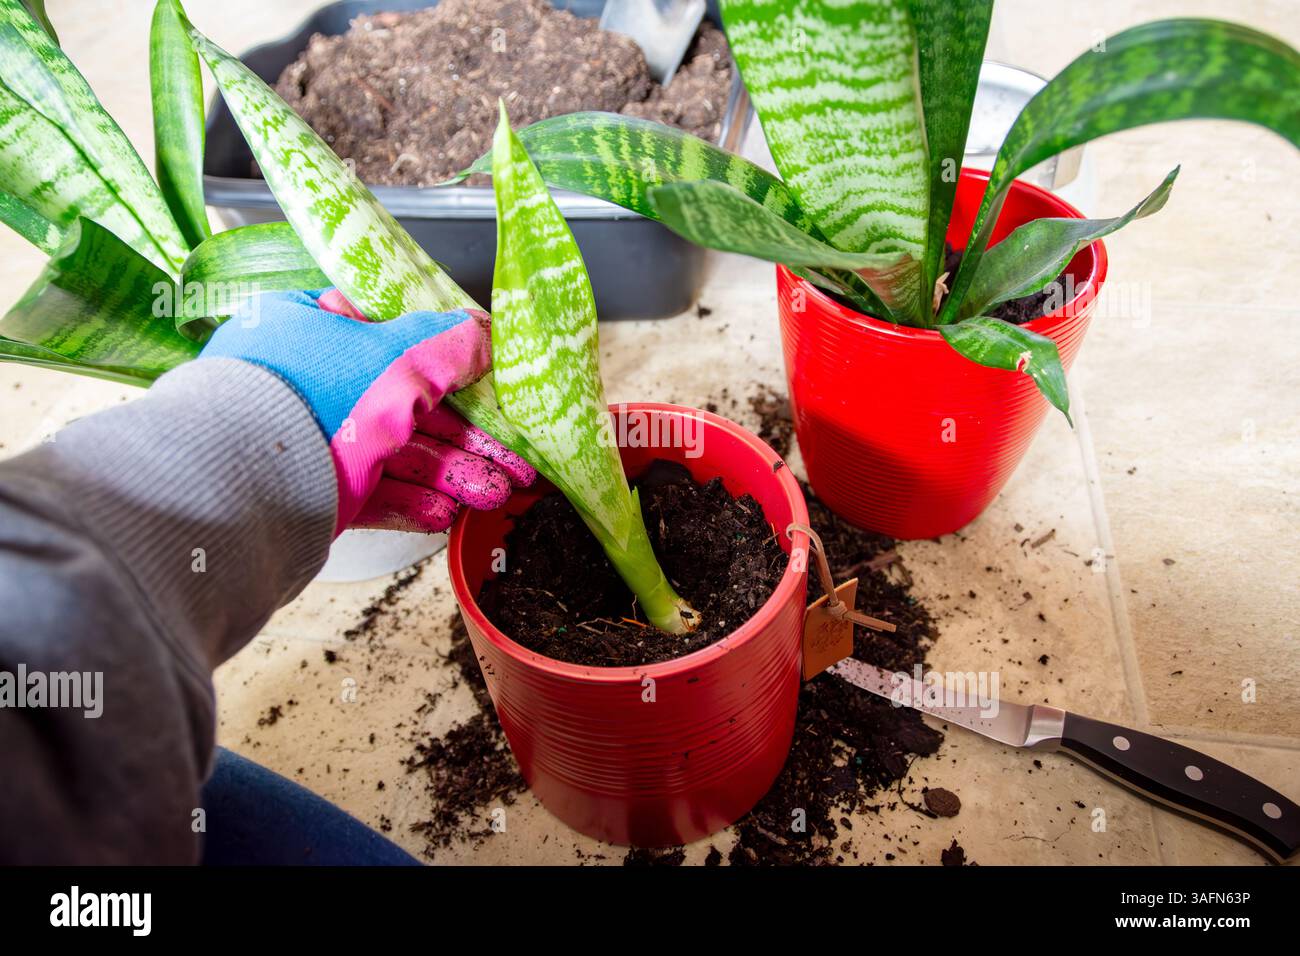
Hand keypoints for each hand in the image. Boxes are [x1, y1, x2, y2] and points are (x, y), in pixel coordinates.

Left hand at [200, 289, 534, 535]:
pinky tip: (446, 513)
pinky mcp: (307, 490)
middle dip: (467, 437)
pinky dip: (411, 500)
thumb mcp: (399, 356)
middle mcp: (306, 381)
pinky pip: (369, 492)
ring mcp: (306, 438)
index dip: (449, 361)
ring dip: (450, 473)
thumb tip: (486, 332)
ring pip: (395, 454)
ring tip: (495, 494)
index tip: (491, 385)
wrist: (239, 486)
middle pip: (406, 405)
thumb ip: (450, 344)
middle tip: (513, 458)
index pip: (393, 336)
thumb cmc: (312, 399)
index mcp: (312, 328)